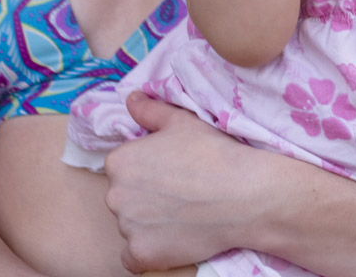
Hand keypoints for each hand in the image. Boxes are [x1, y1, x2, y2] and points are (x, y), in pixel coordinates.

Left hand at [104, 92, 253, 272]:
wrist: (241, 193)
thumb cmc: (211, 152)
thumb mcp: (181, 121)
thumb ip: (150, 110)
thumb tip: (131, 98)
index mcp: (119, 161)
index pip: (122, 168)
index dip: (146, 169)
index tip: (169, 171)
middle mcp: (115, 195)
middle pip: (124, 197)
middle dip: (144, 196)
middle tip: (178, 192)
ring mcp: (127, 228)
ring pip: (131, 226)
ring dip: (148, 223)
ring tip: (182, 213)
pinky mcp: (141, 255)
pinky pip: (135, 257)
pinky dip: (150, 250)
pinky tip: (174, 237)